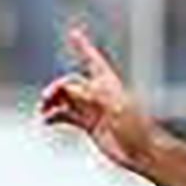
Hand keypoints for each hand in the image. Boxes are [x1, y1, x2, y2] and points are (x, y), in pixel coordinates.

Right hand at [38, 27, 161, 174]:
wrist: (142, 152)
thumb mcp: (113, 106)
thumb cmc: (135, 128)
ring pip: (66, 99)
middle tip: (47, 98)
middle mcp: (99, 95)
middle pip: (71, 83)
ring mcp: (94, 110)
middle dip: (57, 87)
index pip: (93, 61)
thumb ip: (90, 94)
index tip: (74, 33)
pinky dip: (55, 116)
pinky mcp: (90, 125)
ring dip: (52, 102)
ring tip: (43, 110)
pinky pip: (67, 116)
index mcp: (108, 84)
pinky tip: (47, 121)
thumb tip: (67, 88)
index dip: (83, 47)